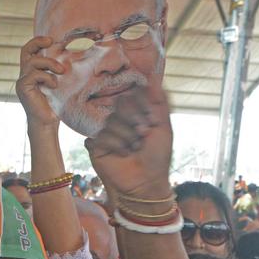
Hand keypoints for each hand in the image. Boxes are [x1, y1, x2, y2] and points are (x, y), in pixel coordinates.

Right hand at [17, 37, 65, 129]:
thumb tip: (72, 55)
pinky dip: (47, 77)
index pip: (30, 50)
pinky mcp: (23, 88)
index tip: (52, 40)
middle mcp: (24, 74)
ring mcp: (22, 81)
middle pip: (25, 50)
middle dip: (38, 42)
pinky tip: (54, 85)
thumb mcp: (59, 82)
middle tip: (51, 41)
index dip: (38, 41)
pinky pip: (34, 74)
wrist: (47, 123)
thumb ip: (58, 70)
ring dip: (50, 63)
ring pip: (33, 62)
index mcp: (32, 71)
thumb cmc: (55, 104)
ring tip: (61, 72)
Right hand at [85, 74, 173, 201]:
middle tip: (143, 135)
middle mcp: (119, 120)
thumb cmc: (157, 156)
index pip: (132, 95)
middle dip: (135, 120)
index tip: (152, 122)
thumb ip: (159, 100)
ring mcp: (106, 132)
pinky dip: (115, 145)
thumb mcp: (163, 126)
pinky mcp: (95, 146)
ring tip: (134, 149)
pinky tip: (122, 154)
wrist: (146, 182)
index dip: (142, 106)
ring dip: (127, 136)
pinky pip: (101, 136)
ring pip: (111, 121)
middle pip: (120, 105)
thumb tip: (154, 75)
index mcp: (135, 113)